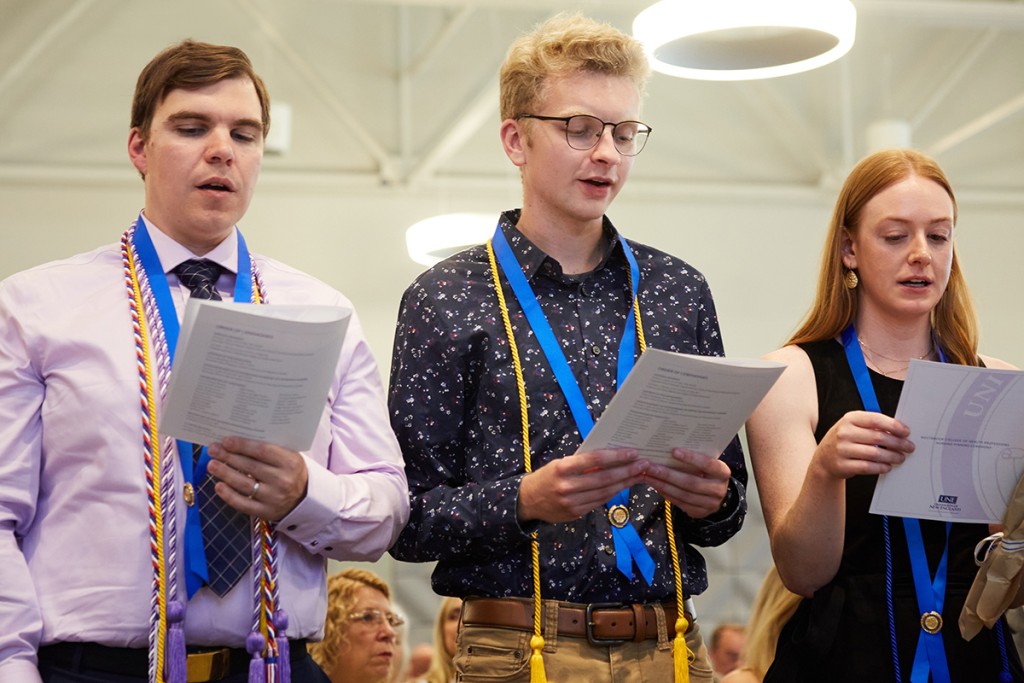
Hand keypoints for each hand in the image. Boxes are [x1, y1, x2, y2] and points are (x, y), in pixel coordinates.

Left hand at [207, 436, 308, 521]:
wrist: (305, 497)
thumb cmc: (291, 471)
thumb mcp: (288, 456)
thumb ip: (269, 448)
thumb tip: (237, 441)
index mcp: (291, 462)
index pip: (262, 451)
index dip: (242, 445)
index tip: (226, 441)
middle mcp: (283, 480)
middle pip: (250, 466)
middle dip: (228, 457)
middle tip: (213, 450)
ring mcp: (275, 498)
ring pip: (244, 484)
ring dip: (225, 473)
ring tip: (212, 465)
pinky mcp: (267, 512)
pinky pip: (243, 504)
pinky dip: (229, 495)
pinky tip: (219, 486)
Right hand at [518, 448, 647, 523]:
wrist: (528, 500)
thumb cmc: (547, 476)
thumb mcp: (560, 463)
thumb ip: (582, 462)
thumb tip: (611, 457)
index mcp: (562, 468)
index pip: (594, 460)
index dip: (616, 456)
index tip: (633, 452)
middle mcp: (567, 487)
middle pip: (604, 478)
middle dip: (627, 470)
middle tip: (643, 464)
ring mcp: (572, 503)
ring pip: (605, 492)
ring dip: (625, 483)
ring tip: (638, 474)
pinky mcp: (576, 513)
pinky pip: (599, 502)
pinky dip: (613, 493)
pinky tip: (623, 486)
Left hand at [642, 448, 730, 518]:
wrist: (716, 493)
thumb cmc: (707, 472)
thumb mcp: (707, 463)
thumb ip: (695, 457)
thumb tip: (669, 447)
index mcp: (722, 472)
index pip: (707, 464)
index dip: (691, 458)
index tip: (673, 451)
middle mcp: (718, 489)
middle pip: (691, 482)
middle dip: (668, 474)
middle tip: (650, 466)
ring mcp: (710, 504)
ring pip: (683, 494)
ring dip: (662, 485)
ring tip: (648, 475)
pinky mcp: (699, 512)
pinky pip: (679, 503)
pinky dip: (665, 493)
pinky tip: (655, 485)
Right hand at [812, 410, 913, 479]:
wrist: (824, 458)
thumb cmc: (845, 440)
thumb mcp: (853, 426)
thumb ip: (872, 426)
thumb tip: (898, 431)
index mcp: (849, 419)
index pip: (875, 419)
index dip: (893, 426)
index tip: (906, 432)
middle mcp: (844, 433)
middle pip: (878, 437)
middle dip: (898, 443)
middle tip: (908, 447)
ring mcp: (842, 449)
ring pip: (874, 454)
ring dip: (892, 456)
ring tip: (900, 458)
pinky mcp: (843, 465)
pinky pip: (867, 467)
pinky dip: (881, 467)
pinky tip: (887, 466)